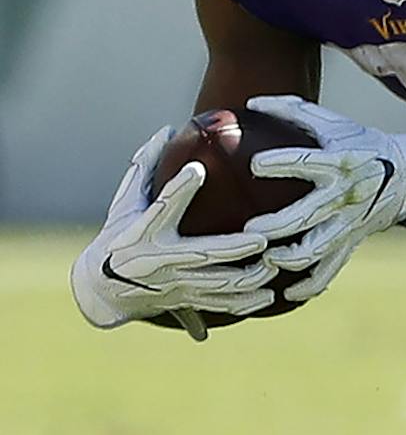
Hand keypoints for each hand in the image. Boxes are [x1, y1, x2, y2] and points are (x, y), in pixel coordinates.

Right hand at [71, 128, 274, 329]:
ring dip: (246, 280)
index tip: (198, 170)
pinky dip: (245, 303)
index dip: (178, 189)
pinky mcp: (184, 301)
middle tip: (263, 239)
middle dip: (232, 249)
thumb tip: (169, 128)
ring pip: (215, 286)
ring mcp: (173, 284)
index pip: (162, 206)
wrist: (102, 289)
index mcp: (143, 230)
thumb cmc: (119, 234)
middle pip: (200, 254)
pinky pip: (218, 306)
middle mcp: (158, 260)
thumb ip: (145, 166)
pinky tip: (269, 296)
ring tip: (273, 267)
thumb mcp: (124, 201)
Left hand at [242, 96, 405, 302]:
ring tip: (268, 260)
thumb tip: (249, 101)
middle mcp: (344, 196)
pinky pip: (332, 269)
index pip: (309, 162)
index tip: (255, 164)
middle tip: (250, 231)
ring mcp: (349, 223)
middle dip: (279, 225)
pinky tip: (287, 293)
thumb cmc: (362, 144)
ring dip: (294, 257)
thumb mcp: (334, 123)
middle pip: (309, 215)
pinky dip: (311, 285)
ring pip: (320, 248)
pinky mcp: (352, 241)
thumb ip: (293, 111)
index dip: (283, 163)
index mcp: (339, 162)